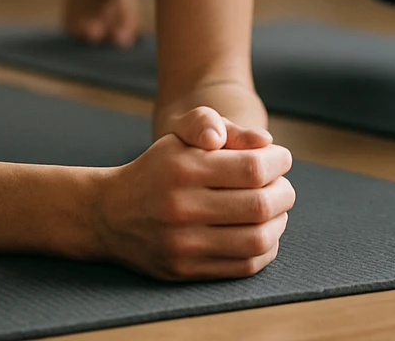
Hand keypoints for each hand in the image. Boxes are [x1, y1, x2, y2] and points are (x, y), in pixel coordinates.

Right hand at [93, 106, 293, 279]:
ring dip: (279, 223)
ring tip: (275, 210)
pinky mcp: (185, 270)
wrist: (110, 215)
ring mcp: (183, 244)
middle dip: (284, 193)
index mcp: (184, 168)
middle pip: (260, 205)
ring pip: (258, 240)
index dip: (278, 162)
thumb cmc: (157, 167)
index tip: (281, 159)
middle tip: (282, 186)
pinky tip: (262, 233)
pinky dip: (265, 249)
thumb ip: (217, 125)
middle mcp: (181, 207)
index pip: (253, 168)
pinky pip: (243, 266)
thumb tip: (264, 142)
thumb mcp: (178, 134)